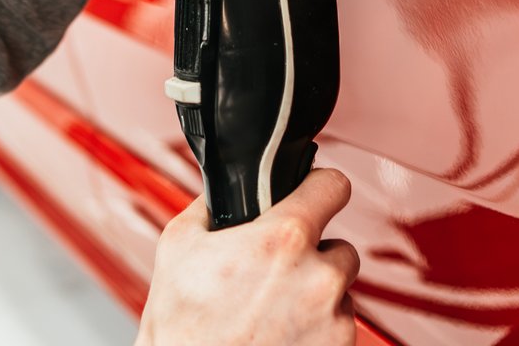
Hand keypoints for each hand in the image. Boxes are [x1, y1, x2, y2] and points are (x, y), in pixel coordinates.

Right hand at [137, 169, 358, 345]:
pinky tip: (282, 334)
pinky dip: (317, 329)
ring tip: (274, 311)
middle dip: (313, 256)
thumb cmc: (182, 331)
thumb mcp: (178, 246)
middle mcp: (318, 278)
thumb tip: (228, 189)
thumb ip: (213, 206)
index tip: (312, 195)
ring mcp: (333, 320)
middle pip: (339, 246)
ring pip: (339, 290)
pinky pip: (338, 326)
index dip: (318, 188)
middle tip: (276, 274)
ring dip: (316, 295)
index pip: (332, 186)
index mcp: (284, 240)